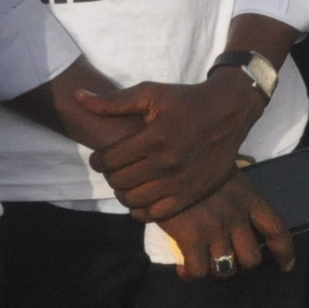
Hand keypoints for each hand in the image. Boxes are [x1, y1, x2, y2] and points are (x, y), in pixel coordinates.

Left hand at [79, 73, 266, 220]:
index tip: (102, 156)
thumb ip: (113, 101)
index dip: (98, 160)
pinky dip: (142, 210)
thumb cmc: (187, 100)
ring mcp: (180, 182)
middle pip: (118, 182)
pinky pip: (156, 214)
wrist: (231, 109)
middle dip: (111, 175)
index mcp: (154, 138)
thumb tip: (77, 98)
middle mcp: (167, 163)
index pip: (108, 161)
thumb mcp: (152, 93)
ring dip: (124, 192)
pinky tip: (142, 196)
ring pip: (134, 200)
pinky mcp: (192, 193)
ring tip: (129, 180)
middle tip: (117, 167)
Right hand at [157, 173, 294, 280]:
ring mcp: (216, 229)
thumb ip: (239, 178)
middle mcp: (238, 217)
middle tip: (229, 261)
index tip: (286, 266)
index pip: (276, 230)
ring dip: (216, 273)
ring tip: (205, 266)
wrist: (169, 164)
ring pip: (226, 269)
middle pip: (252, 259)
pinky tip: (184, 268)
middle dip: (241, 266)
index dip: (284, 252)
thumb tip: (248, 169)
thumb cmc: (198, 164)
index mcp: (250, 199)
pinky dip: (191, 275)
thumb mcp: (227, 168)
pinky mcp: (192, 238)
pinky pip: (199, 271)